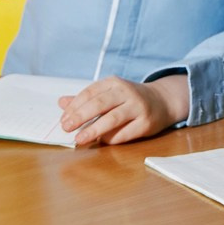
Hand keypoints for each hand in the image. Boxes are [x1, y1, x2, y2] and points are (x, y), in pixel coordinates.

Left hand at [57, 74, 188, 146]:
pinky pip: (125, 133)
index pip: (90, 93)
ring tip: (79, 139)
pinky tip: (101, 141)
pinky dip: (111, 138)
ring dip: (93, 130)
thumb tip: (61, 103)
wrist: (162, 101)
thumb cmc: (129, 99)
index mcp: (114, 83)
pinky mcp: (146, 123)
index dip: (75, 106)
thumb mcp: (109, 94)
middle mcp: (127, 92)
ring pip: (112, 118)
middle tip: (66, 127)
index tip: (63, 119)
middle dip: (80, 116)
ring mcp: (138, 107)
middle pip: (100, 104)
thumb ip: (86, 99)